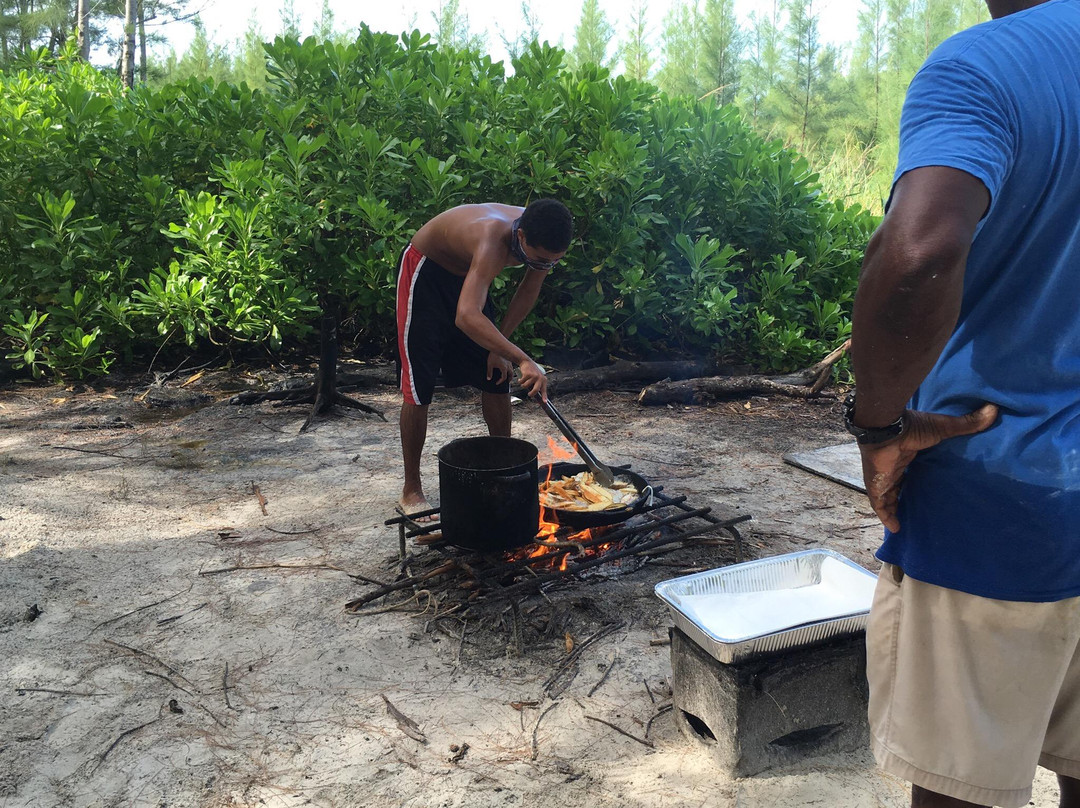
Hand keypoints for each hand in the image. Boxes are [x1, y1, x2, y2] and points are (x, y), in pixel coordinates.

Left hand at [487, 352, 512, 384]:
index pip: (504, 377)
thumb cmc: (493, 355)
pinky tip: (507, 368)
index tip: (497, 383)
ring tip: (508, 376)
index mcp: (504, 368)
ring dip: (510, 374)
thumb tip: (488, 379)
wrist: (496, 347)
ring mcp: (509, 362)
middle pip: (511, 375)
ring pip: (512, 370)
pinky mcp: (509, 359)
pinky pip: (511, 366)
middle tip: (507, 382)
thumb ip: (489, 372)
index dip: (500, 381)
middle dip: (509, 379)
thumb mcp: (490, 364)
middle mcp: (508, 366)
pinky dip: (510, 369)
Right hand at [516, 358, 547, 400]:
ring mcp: (534, 376)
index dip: (544, 397)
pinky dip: (520, 381)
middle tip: (529, 394)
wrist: (527, 362)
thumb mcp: (537, 378)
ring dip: (523, 385)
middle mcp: (540, 378)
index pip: (544, 390)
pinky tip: (520, 378)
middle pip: (536, 390)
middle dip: (531, 394)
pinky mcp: (528, 374)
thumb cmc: (531, 372)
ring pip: (526, 386)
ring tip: (523, 382)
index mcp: (543, 380)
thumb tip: (535, 395)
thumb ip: (537, 385)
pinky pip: (522, 382)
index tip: (544, 402)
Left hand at [858, 403, 998, 532]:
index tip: (928, 486)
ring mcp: (883, 477)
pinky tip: (896, 528)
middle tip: (919, 509)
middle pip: (899, 484)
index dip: (917, 477)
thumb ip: (966, 423)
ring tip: (908, 522)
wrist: (887, 428)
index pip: (911, 468)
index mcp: (906, 453)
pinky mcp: (877, 487)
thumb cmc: (912, 428)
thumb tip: (993, 409)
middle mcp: (893, 467)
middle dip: (906, 495)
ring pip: (889, 497)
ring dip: (896, 508)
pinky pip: (881, 506)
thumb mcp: (942, 427)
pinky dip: (887, 516)